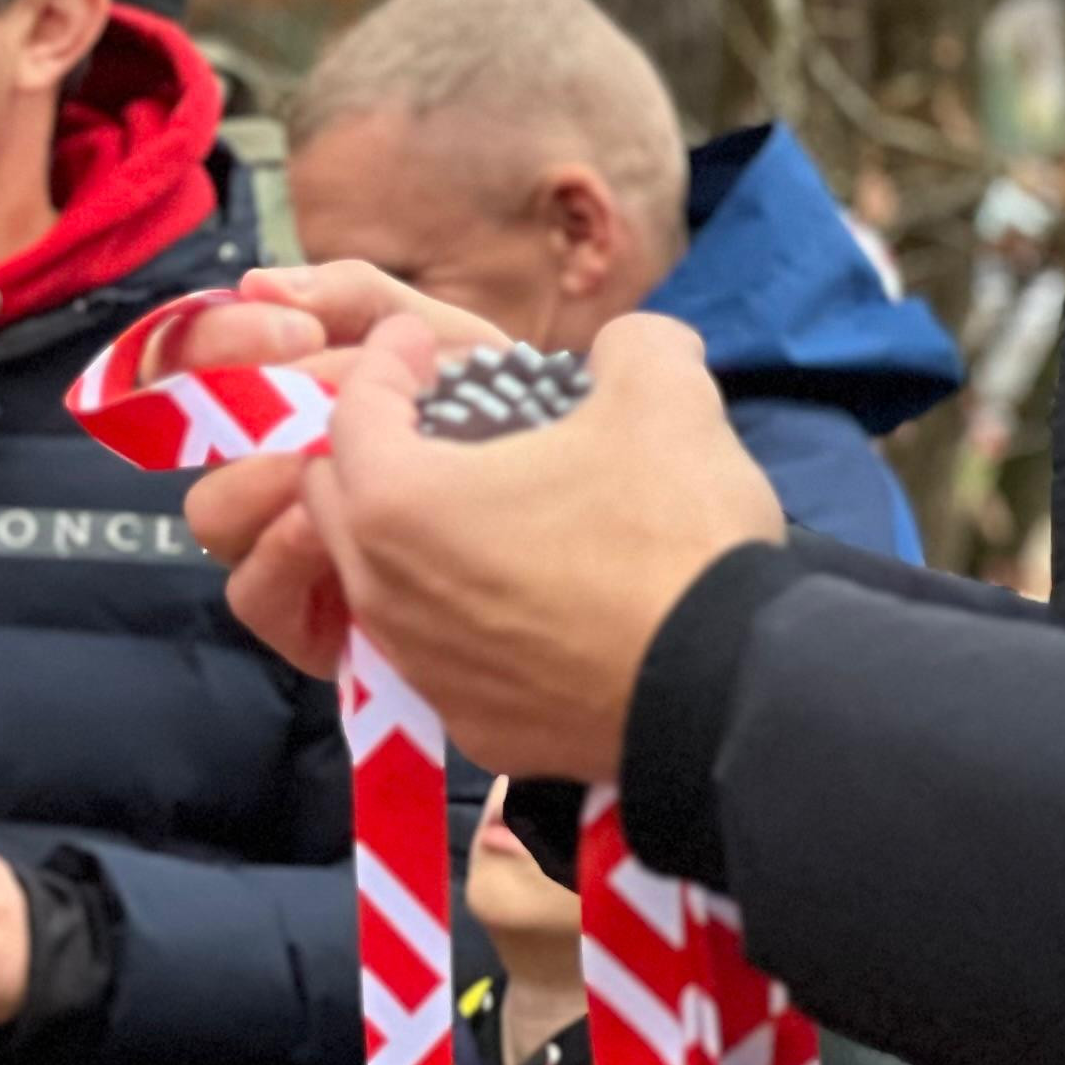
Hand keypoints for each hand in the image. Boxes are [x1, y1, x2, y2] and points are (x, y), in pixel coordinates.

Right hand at [176, 272, 522, 678]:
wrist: (606, 518)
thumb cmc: (525, 427)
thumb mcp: (447, 339)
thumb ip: (357, 298)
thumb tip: (255, 281)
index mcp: (296, 396)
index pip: (201, 355)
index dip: (219, 334)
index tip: (290, 326)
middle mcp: (281, 469)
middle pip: (191, 436)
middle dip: (233, 404)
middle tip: (305, 391)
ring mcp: (291, 548)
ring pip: (213, 515)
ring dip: (256, 480)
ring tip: (319, 468)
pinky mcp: (315, 621)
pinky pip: (253, 592)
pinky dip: (282, 556)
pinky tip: (331, 533)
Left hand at [296, 313, 784, 776]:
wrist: (732, 693)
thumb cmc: (674, 536)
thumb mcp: (663, 399)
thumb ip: (629, 345)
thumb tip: (624, 346)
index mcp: (398, 500)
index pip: (353, 408)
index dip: (386, 360)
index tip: (416, 341)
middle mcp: (383, 590)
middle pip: (332, 497)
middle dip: (365, 450)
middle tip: (426, 425)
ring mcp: (419, 666)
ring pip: (372, 581)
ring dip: (400, 537)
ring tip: (466, 508)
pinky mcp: (467, 724)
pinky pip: (431, 651)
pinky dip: (447, 612)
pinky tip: (503, 593)